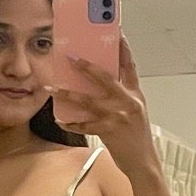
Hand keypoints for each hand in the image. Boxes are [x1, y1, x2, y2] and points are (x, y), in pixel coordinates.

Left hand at [48, 37, 158, 180]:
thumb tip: (95, 85)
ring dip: (68, 94)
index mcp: (135, 94)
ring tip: (52, 88)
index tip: (115, 32)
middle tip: (70, 56)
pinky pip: (84, 124)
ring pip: (88, 100)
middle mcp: (128, 102)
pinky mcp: (109, 131)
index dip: (123, 48)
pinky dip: (70, 122)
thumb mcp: (134, 112)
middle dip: (85, 66)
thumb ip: (120, 97)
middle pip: (105, 77)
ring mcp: (119, 116)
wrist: (143, 163)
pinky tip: (60, 119)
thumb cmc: (136, 138)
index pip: (129, 66)